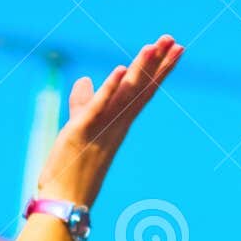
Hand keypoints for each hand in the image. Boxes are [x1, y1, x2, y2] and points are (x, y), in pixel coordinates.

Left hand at [37, 35, 183, 206]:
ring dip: (140, 68)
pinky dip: (111, 88)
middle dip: (158, 63)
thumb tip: (85, 79)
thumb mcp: (79, 126)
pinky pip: (99, 107)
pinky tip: (121, 69)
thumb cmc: (73, 168)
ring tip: (153, 46)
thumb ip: (83, 102)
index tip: (175, 49)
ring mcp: (103, 127)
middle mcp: (117, 123)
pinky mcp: (83, 130)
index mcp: (118, 121)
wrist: (65, 200)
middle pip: (142, 88)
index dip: (159, 69)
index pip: (143, 90)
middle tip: (174, 40)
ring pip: (126, 93)